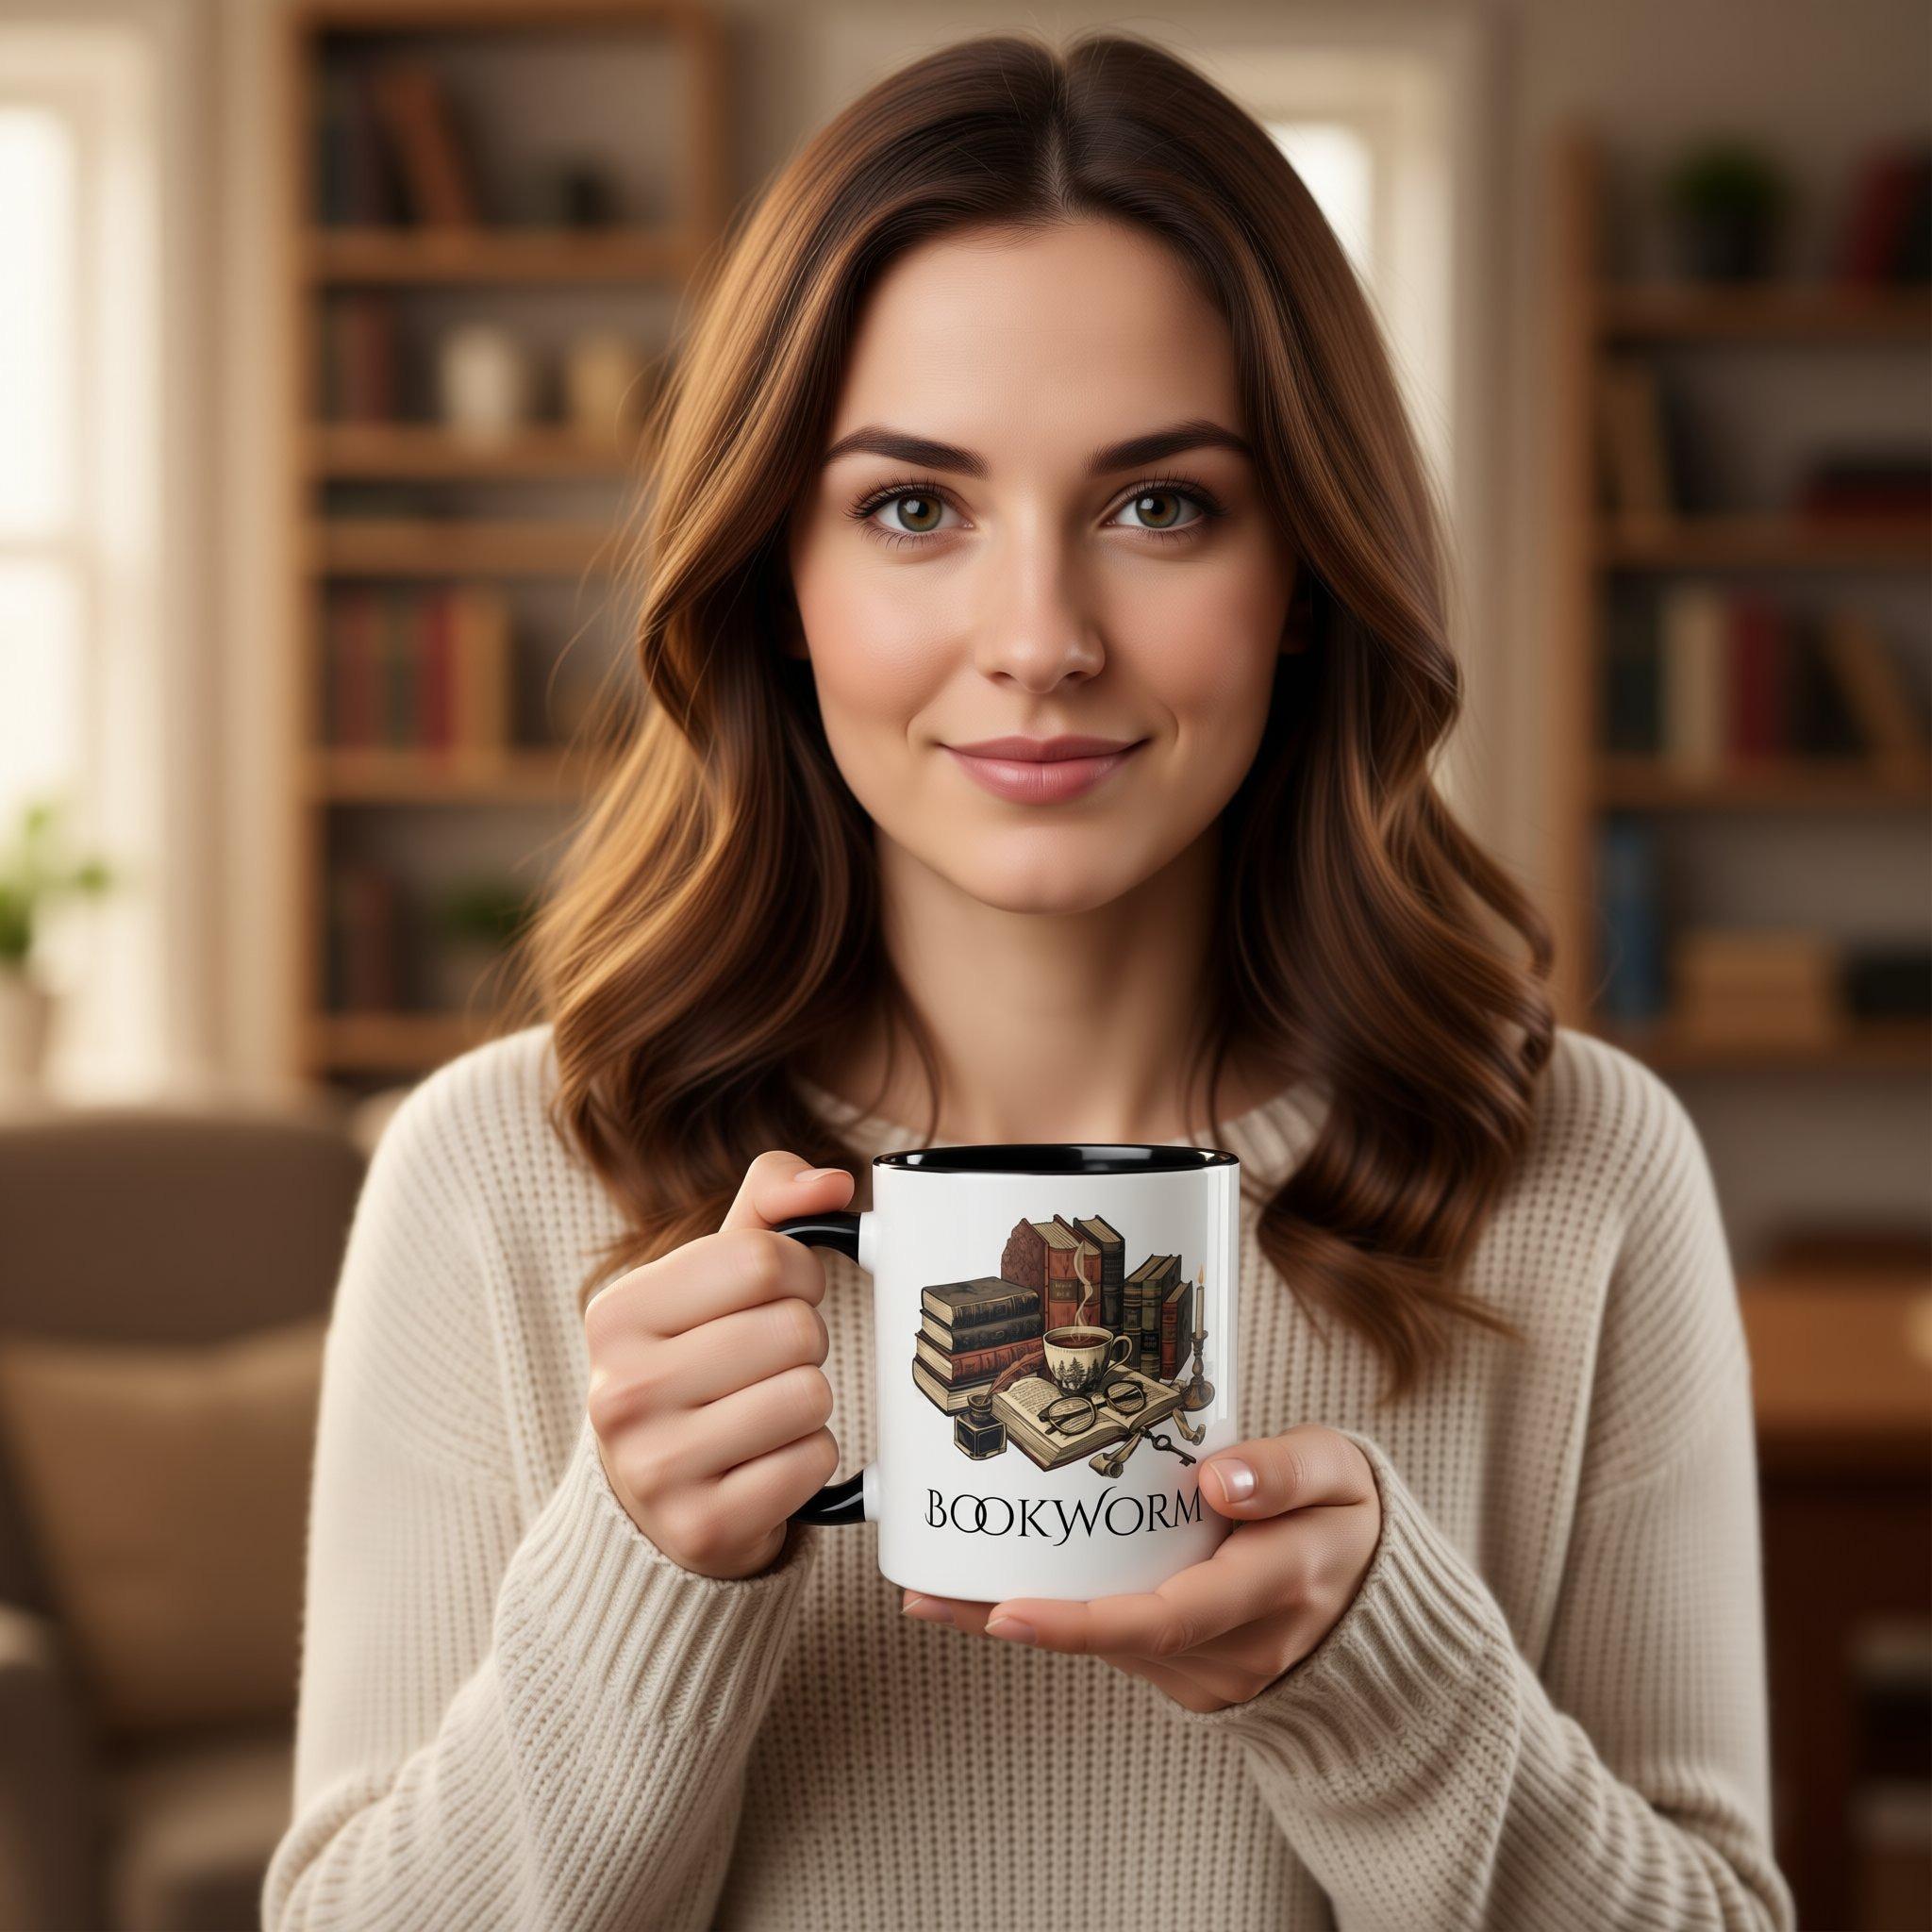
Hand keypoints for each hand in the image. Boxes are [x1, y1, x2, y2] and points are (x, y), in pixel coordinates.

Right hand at [583, 1152, 852, 1578]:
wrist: (651, 1501)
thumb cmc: (694, 1364)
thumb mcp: (710, 1277)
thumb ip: (770, 1207)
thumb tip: (833, 1184)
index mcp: (616, 1314)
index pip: (762, 1257)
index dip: (800, 1272)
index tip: (785, 1294)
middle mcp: (621, 1391)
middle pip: (795, 1329)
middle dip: (805, 1341)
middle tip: (770, 1363)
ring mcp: (656, 1468)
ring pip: (811, 1395)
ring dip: (810, 1402)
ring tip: (766, 1411)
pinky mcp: (702, 1527)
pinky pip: (814, 1461)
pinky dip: (810, 1457)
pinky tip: (767, 1461)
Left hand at [900, 1426, 1380, 1711]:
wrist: (1378, 1594)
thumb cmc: (1345, 1516)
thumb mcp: (1338, 1474)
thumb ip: (1284, 1472)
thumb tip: (1215, 1482)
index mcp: (1276, 1586)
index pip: (1167, 1614)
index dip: (1081, 1621)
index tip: (1007, 1610)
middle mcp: (1237, 1645)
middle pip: (1112, 1637)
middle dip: (1015, 1621)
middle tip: (926, 1593)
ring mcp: (1212, 1669)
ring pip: (1104, 1646)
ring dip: (1020, 1621)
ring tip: (933, 1584)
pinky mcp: (1190, 1671)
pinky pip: (1115, 1645)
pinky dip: (1058, 1621)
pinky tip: (990, 1593)